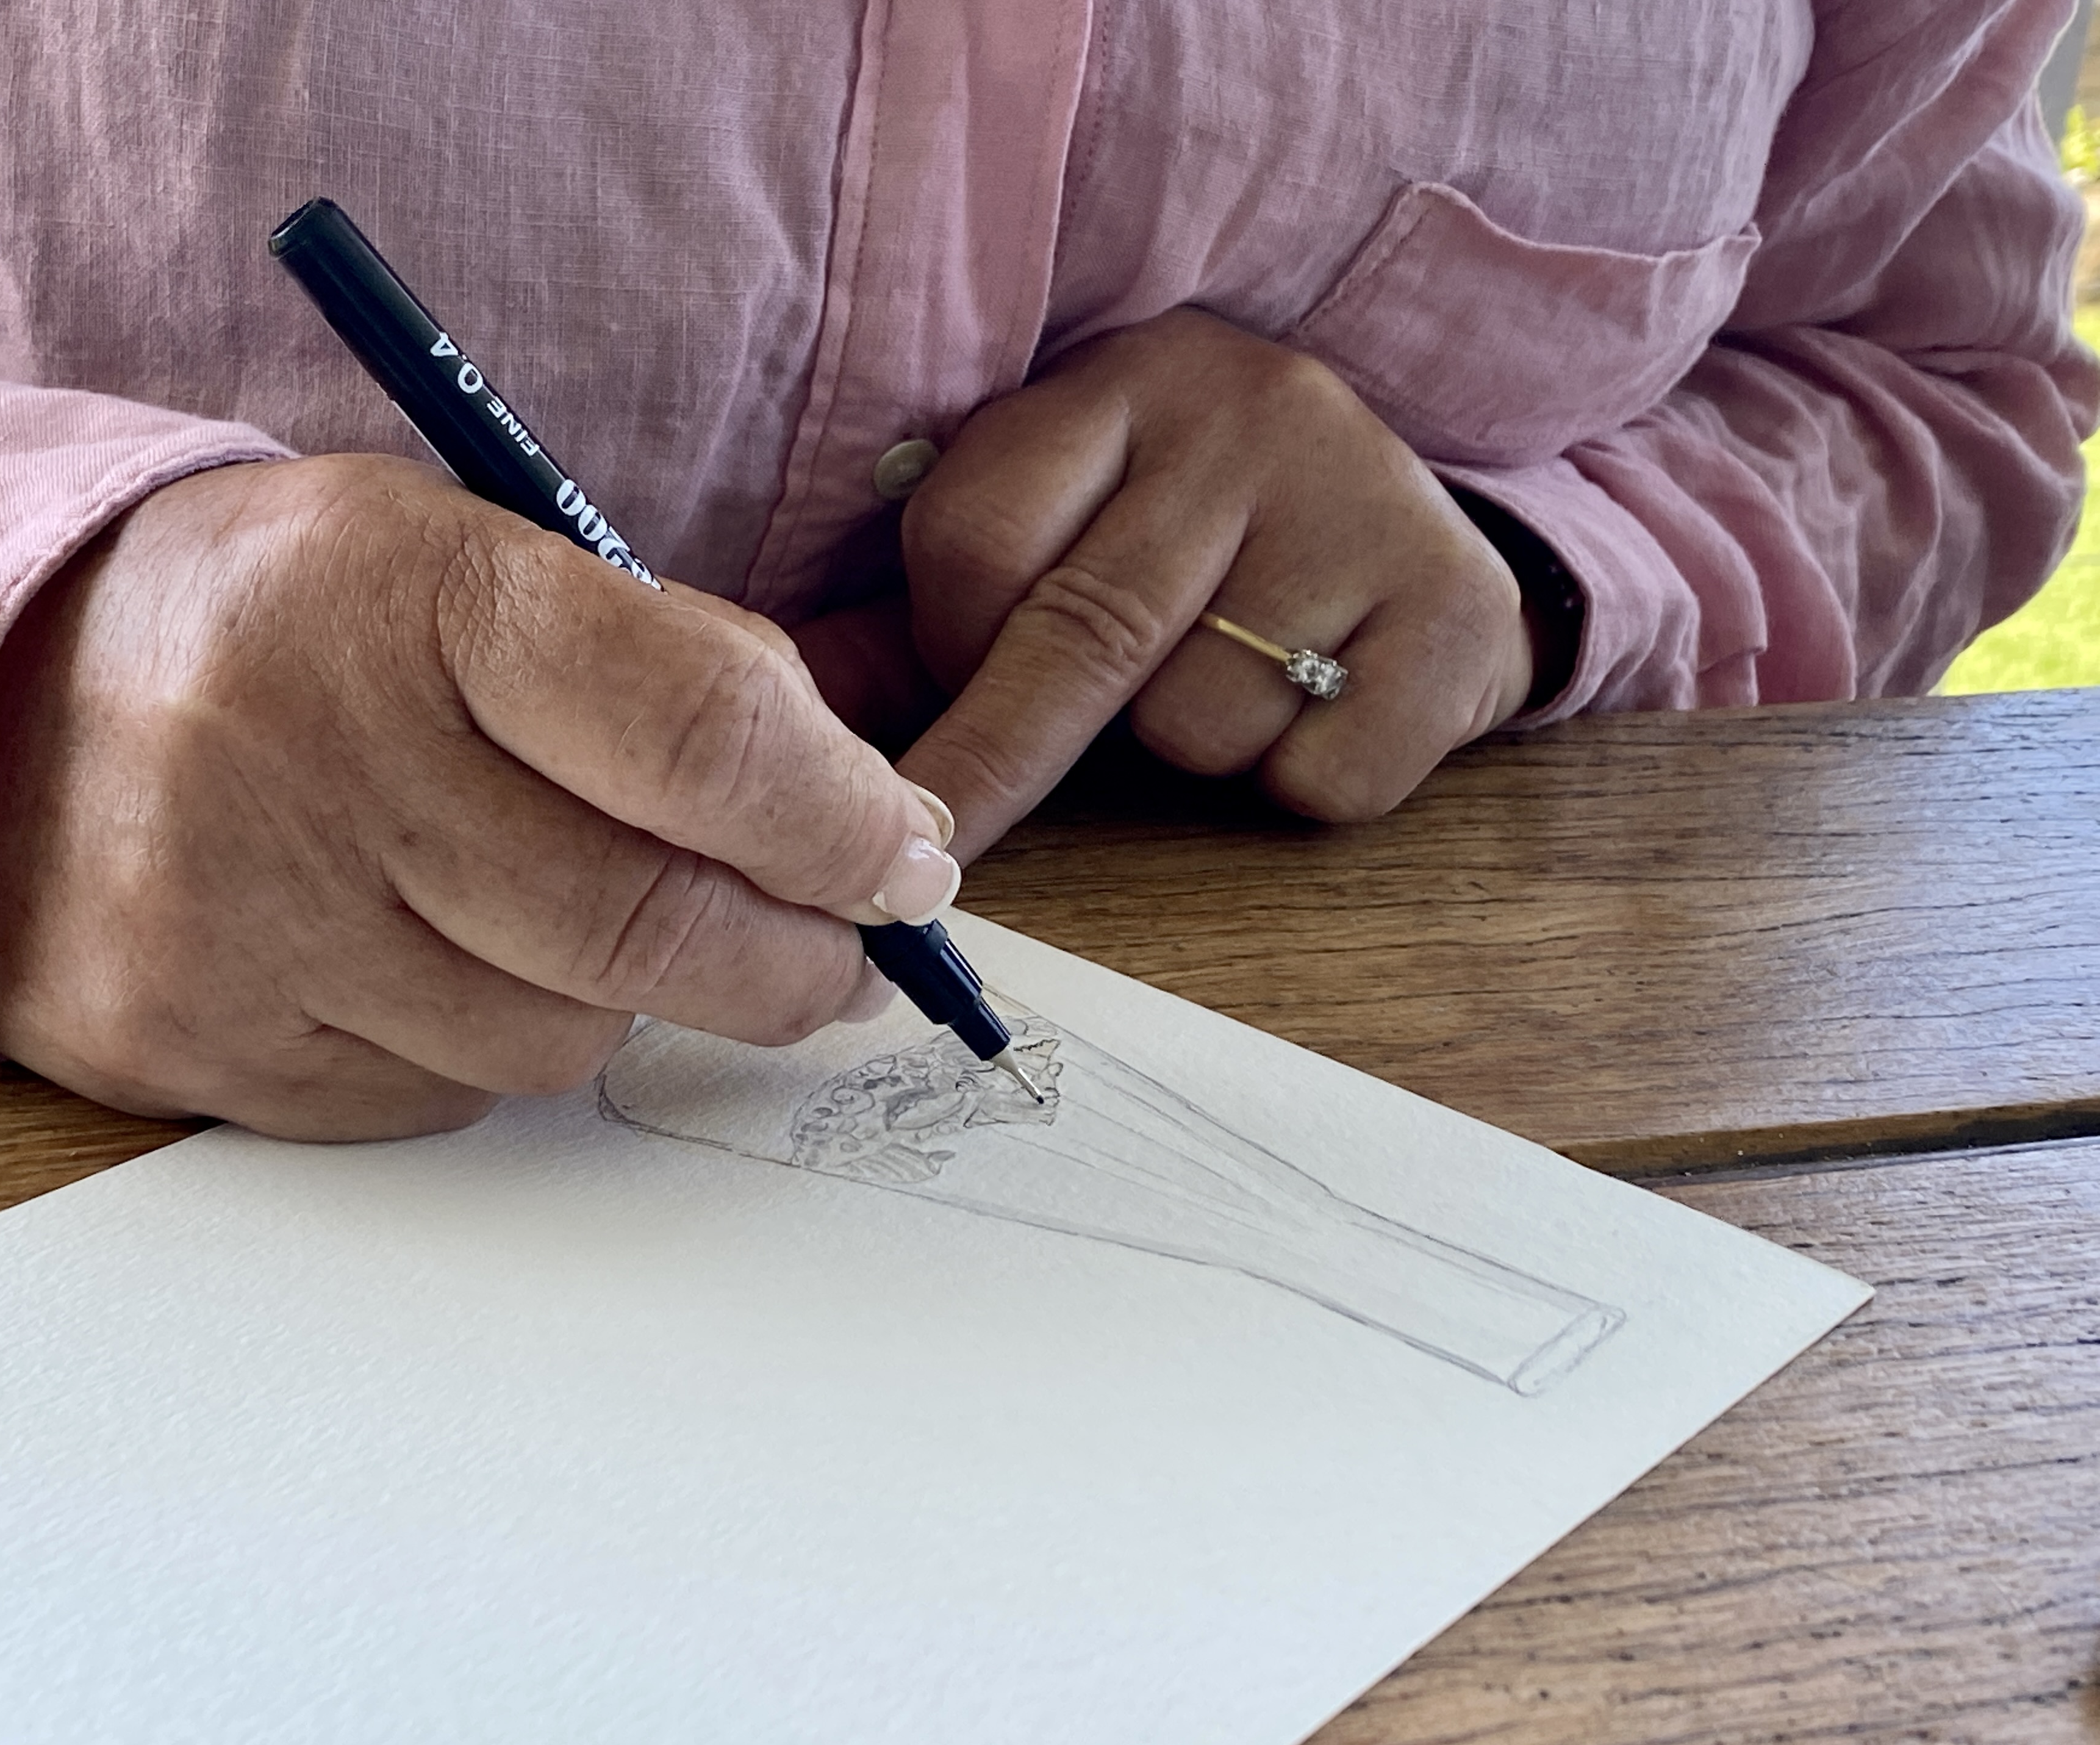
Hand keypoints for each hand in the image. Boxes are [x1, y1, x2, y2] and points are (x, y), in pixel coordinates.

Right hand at [0, 455, 954, 1139]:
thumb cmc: (289, 624)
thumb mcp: (464, 559)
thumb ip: (667, 671)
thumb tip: (868, 831)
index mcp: (398, 587)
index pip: (694, 728)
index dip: (838, 820)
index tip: (907, 861)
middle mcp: (305, 755)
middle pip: (645, 922)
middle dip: (791, 955)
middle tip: (839, 951)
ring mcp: (236, 918)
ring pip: (557, 1041)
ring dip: (626, 1002)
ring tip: (586, 924)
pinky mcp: (194, 1044)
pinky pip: (439, 1102)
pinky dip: (486, 1050)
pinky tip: (439, 967)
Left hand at [872, 308, 1546, 853]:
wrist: (1427, 531)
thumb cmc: (1209, 541)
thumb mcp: (1079, 513)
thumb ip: (948, 601)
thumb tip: (807, 714)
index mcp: (1126, 379)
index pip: (977, 536)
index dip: (947, 644)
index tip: (957, 682)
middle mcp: (1249, 416)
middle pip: (1083, 632)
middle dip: (996, 760)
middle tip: (933, 847)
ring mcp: (1365, 505)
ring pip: (1200, 718)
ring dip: (1188, 749)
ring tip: (1236, 680)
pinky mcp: (1456, 611)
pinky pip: (1322, 772)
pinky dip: (1301, 781)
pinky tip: (1325, 706)